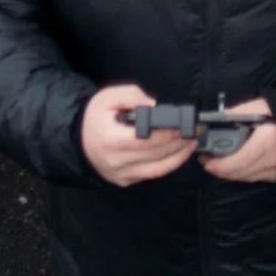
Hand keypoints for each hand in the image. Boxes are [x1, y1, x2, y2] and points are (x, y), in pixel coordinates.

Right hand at [81, 82, 197, 185]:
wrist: (78, 141)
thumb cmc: (94, 118)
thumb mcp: (107, 97)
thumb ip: (131, 95)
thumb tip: (154, 106)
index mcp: (112, 139)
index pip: (147, 138)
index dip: (169, 131)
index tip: (186, 124)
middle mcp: (117, 161)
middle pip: (156, 153)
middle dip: (180, 141)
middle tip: (196, 130)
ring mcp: (122, 174)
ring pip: (158, 168)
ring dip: (179, 155)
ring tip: (193, 142)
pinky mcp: (126, 180)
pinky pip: (152, 174)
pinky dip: (169, 164)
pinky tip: (179, 153)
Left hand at [202, 97, 275, 184]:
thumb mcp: (260, 106)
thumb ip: (238, 112)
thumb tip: (217, 118)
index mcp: (264, 144)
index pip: (238, 162)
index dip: (219, 165)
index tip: (205, 160)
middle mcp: (269, 161)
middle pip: (238, 173)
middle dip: (219, 169)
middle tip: (206, 161)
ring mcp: (274, 171)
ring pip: (245, 178)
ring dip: (229, 173)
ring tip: (217, 163)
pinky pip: (255, 178)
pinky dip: (243, 174)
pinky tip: (235, 166)